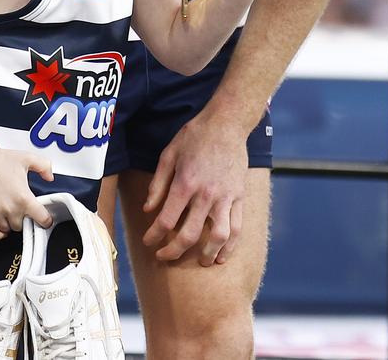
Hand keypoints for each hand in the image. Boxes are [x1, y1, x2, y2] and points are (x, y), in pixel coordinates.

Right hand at [0, 148, 53, 237]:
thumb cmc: (1, 159)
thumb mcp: (28, 158)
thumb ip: (44, 167)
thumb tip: (50, 177)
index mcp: (23, 197)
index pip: (42, 219)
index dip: (46, 221)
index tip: (45, 220)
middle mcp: (10, 208)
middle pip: (22, 225)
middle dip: (23, 218)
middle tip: (20, 208)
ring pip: (7, 230)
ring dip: (9, 224)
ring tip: (9, 212)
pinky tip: (0, 226)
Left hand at [142, 115, 247, 266]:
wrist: (226, 124)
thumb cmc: (194, 136)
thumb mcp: (168, 154)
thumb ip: (158, 184)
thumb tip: (148, 210)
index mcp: (185, 183)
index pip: (166, 220)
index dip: (154, 235)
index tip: (148, 242)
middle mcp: (205, 194)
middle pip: (189, 235)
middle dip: (173, 251)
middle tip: (165, 257)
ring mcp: (225, 197)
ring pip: (218, 237)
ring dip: (207, 255)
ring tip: (200, 262)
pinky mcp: (239, 196)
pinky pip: (237, 227)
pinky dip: (231, 246)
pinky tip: (222, 255)